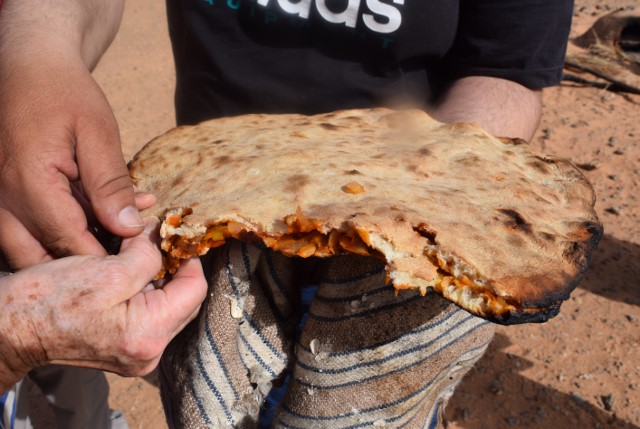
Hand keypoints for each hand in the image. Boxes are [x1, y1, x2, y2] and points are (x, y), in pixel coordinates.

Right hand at [0, 48, 142, 268]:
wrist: (27, 66)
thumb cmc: (64, 93)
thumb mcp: (98, 133)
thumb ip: (111, 184)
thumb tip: (128, 228)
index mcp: (28, 182)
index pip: (69, 242)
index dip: (106, 259)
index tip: (138, 261)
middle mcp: (1, 198)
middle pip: (42, 257)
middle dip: (85, 263)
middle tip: (124, 256)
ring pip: (26, 251)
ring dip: (68, 251)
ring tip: (112, 237)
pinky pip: (21, 231)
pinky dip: (57, 232)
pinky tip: (95, 219)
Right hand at [0, 217, 206, 391]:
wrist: (11, 328)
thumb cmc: (50, 301)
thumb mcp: (108, 270)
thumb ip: (147, 255)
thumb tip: (162, 238)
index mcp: (148, 335)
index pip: (195, 290)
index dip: (188, 258)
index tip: (175, 236)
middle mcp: (148, 351)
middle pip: (184, 300)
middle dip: (174, 267)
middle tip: (157, 241)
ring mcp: (137, 353)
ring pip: (167, 305)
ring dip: (158, 276)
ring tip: (140, 253)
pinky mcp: (124, 348)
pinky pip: (149, 314)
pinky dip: (144, 290)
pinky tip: (129, 272)